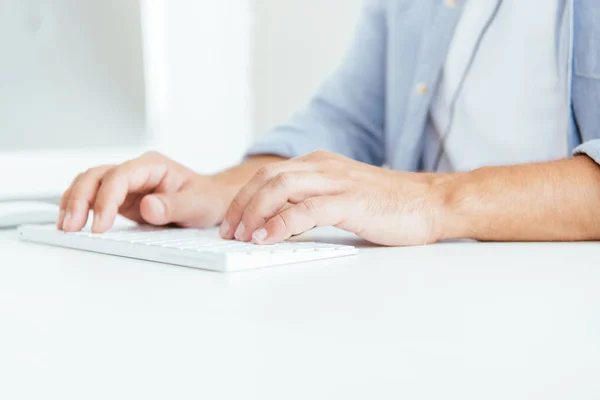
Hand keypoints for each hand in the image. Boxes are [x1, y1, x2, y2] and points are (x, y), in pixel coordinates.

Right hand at [58, 152, 236, 232]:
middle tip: (71, 226)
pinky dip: (80, 209)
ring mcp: (126, 185)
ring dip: (74, 203)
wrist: (212, 201)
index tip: (100, 224)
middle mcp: (136, 172)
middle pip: (97, 176)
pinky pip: (94, 199)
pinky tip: (72, 223)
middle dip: (80, 199)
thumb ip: (174, 205)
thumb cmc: (207, 198)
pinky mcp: (122, 200)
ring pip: (89, 184)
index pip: (120, 176)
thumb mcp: (198, 203)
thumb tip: (148, 207)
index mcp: (153, 165)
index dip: (106, 199)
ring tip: (65, 227)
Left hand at [219, 151, 446, 245]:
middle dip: (242, 205)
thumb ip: (313, 201)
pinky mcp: (350, 201)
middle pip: (267, 178)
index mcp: (319, 164)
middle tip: (229, 232)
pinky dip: (281, 223)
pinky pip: (306, 209)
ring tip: (243, 236)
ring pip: (281, 188)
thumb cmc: (388, 204)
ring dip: (254, 213)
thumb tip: (281, 222)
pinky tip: (268, 238)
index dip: (245, 197)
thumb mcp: (342, 195)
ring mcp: (337, 181)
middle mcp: (323, 167)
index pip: (269, 174)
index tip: (233, 221)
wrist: (431, 202)